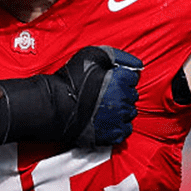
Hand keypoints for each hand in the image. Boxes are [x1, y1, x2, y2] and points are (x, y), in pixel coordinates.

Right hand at [0, 46, 142, 147]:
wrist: (54, 108)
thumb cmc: (70, 81)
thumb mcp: (91, 56)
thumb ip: (115, 55)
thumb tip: (135, 63)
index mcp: (121, 81)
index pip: (133, 78)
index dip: (121, 78)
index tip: (110, 80)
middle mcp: (123, 101)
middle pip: (132, 96)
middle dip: (122, 94)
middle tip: (105, 93)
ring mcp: (118, 119)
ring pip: (130, 113)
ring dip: (121, 110)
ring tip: (105, 108)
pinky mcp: (111, 135)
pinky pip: (125, 131)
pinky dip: (119, 126)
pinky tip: (108, 121)